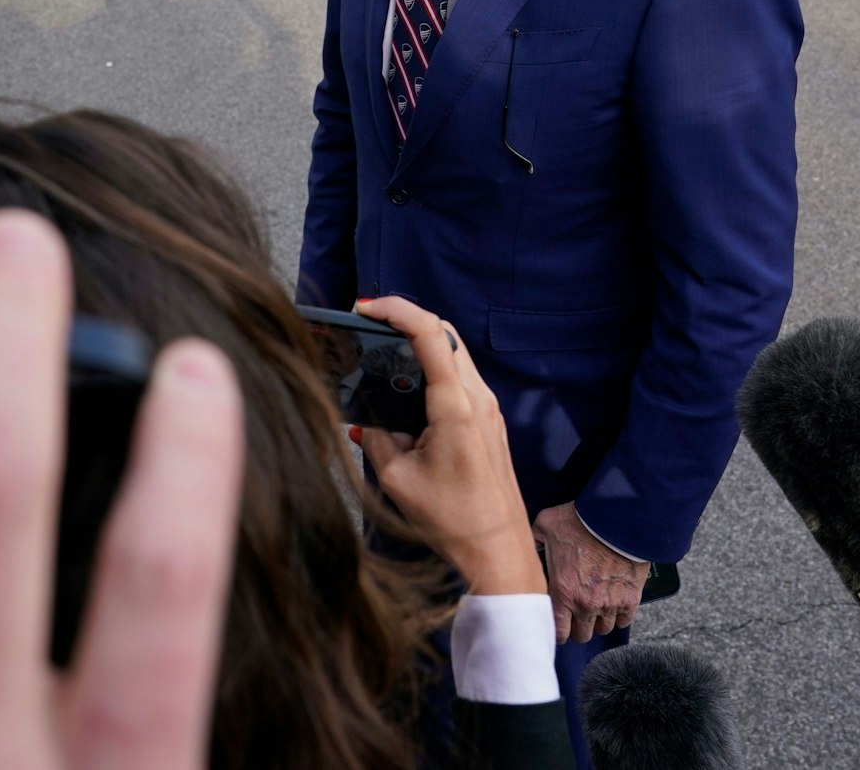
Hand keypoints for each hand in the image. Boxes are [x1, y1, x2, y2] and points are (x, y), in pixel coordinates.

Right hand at [353, 297, 544, 596]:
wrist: (499, 551)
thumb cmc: (453, 520)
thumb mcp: (397, 479)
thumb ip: (374, 438)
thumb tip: (359, 417)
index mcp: (456, 406)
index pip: (429, 333)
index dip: (396, 309)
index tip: (364, 308)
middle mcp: (477, 398)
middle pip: (443, 333)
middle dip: (404, 320)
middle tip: (368, 324)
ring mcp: (487, 408)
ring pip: (452, 352)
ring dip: (418, 344)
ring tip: (380, 351)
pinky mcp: (488, 421)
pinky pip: (458, 377)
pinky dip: (430, 368)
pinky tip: (403, 387)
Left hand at [531, 502, 648, 643]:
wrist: (617, 518)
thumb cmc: (580, 521)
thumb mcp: (545, 525)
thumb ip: (534, 540)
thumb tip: (527, 544)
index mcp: (562, 591)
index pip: (557, 631)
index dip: (557, 630)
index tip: (558, 624)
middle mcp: (586, 603)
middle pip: (581, 635)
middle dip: (577, 626)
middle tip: (576, 614)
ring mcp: (610, 603)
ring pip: (603, 630)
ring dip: (598, 621)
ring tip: (595, 608)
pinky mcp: (630, 598)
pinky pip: (624, 621)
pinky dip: (619, 616)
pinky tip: (613, 605)